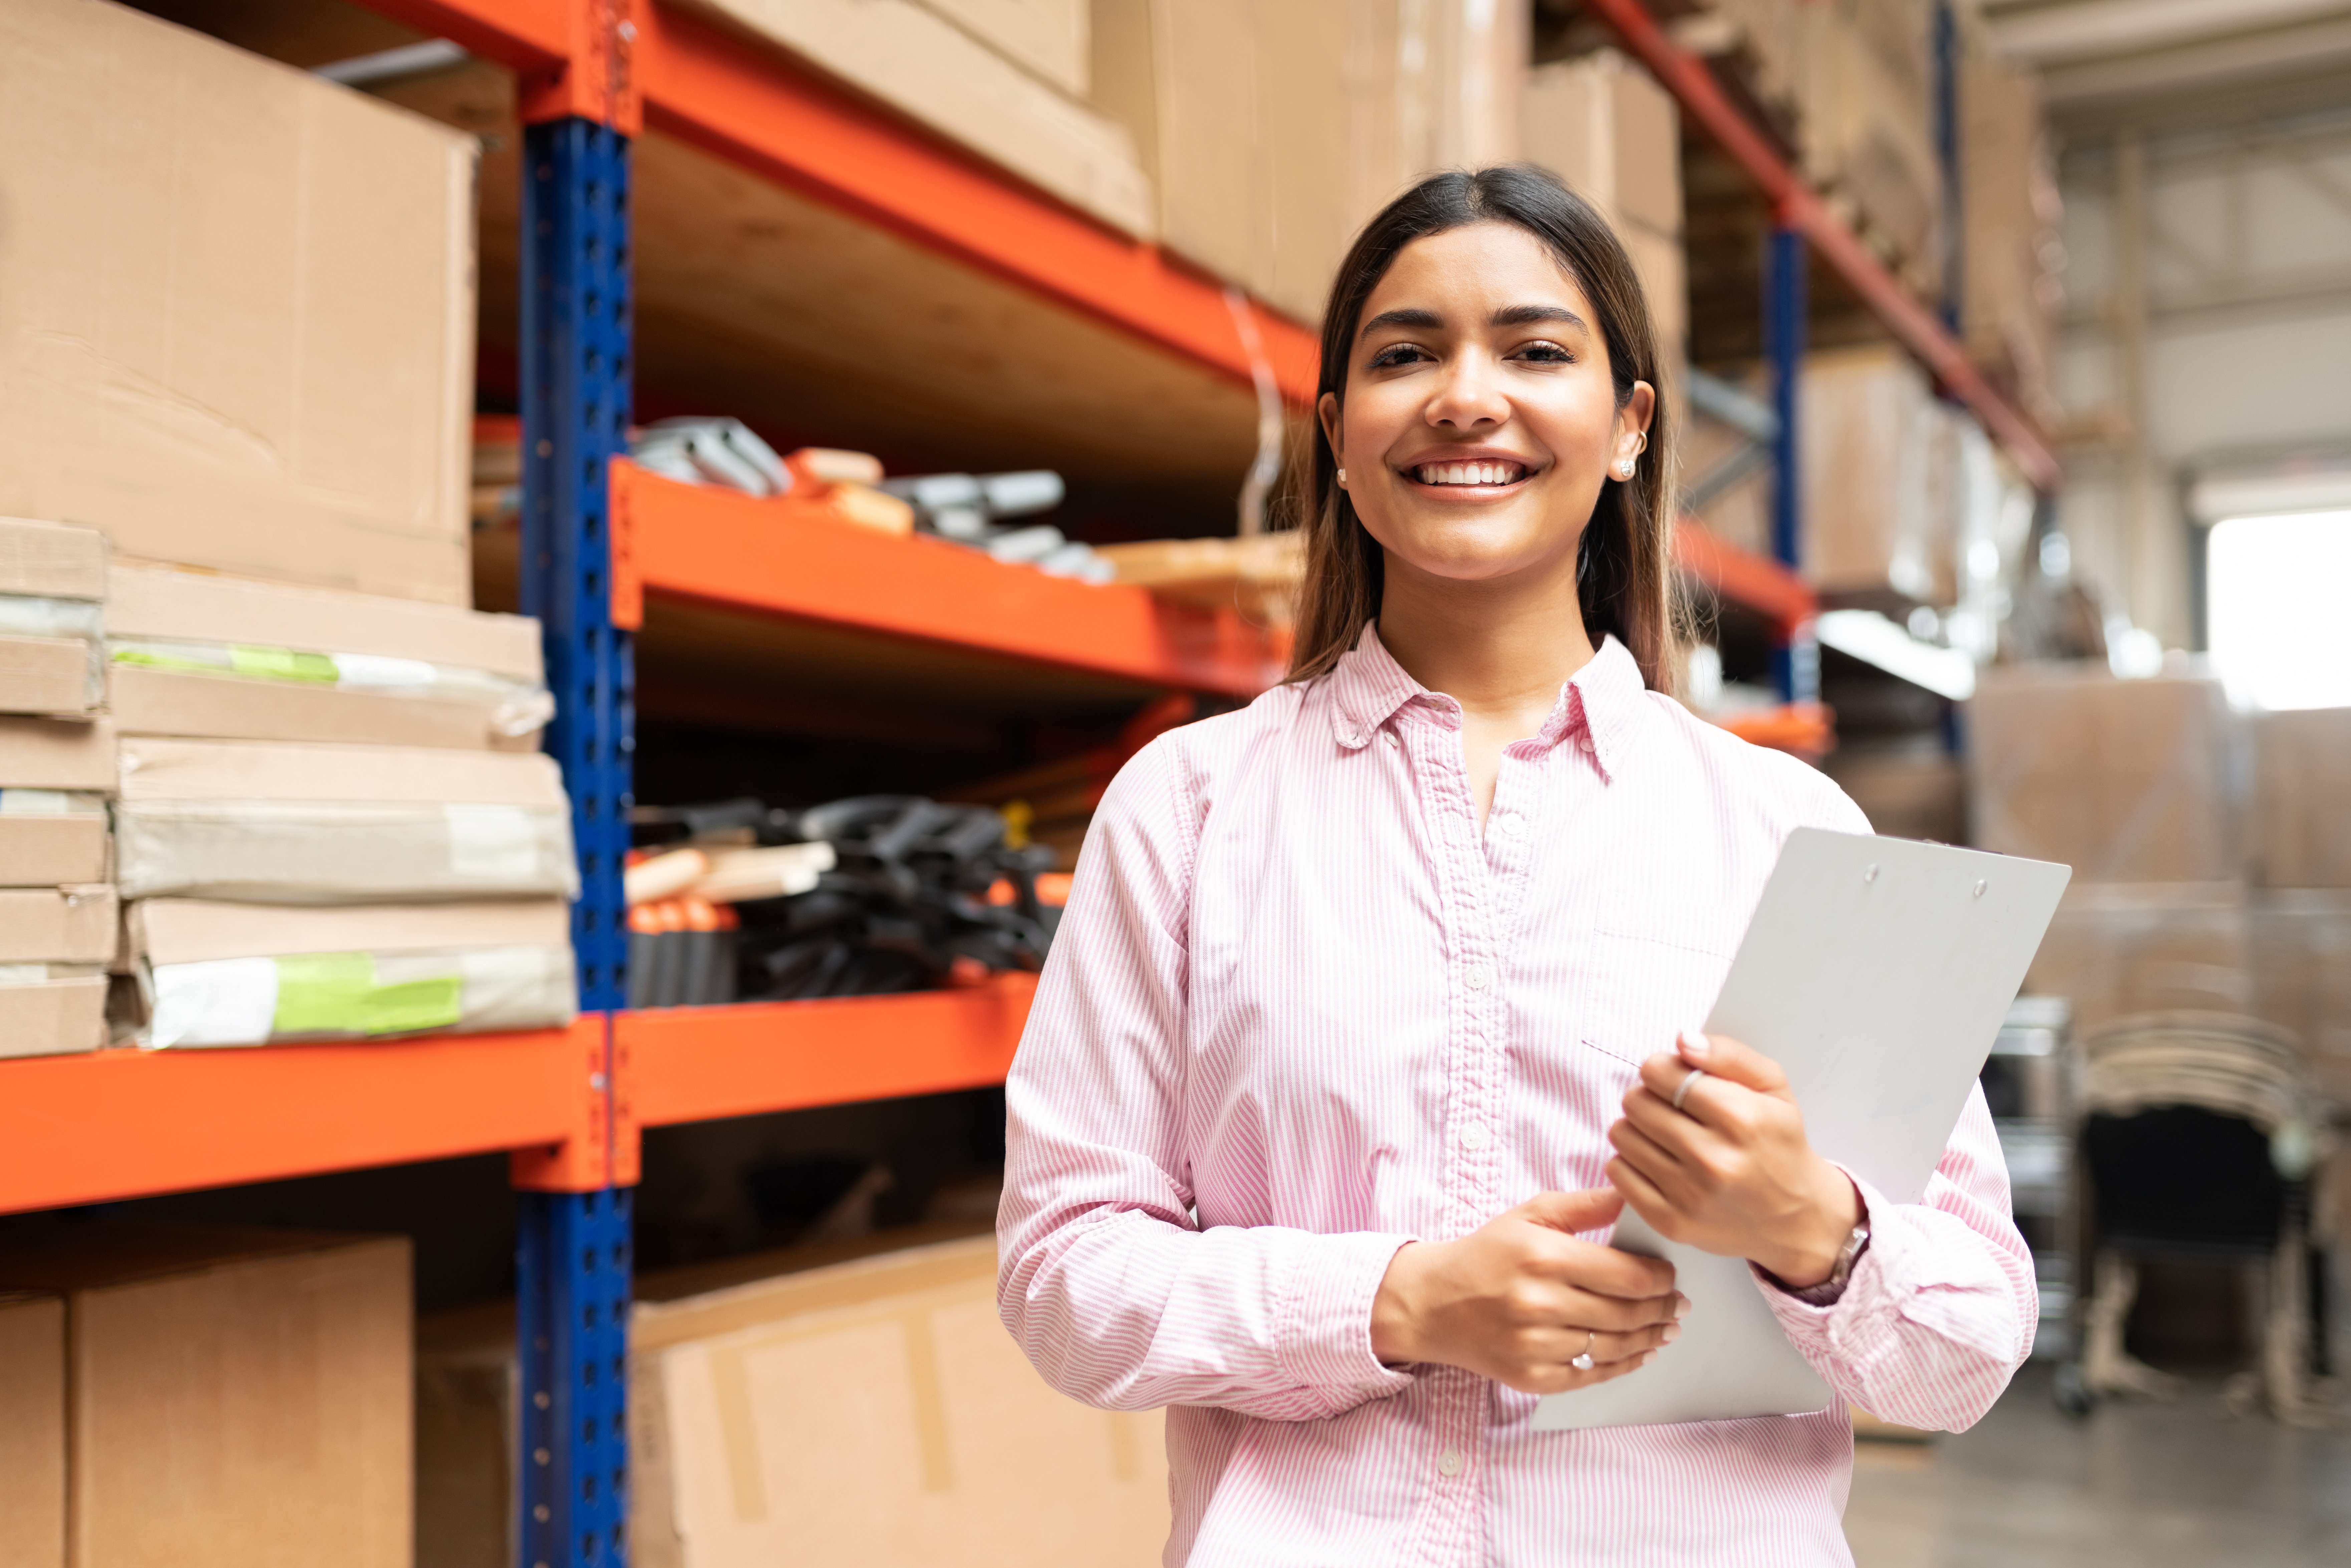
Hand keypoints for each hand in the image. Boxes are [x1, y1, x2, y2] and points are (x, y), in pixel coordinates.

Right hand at [1370, 1188, 1686, 1394]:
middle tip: (1679, 1305)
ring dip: (1650, 1338)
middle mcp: (1540, 1303)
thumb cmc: (1486, 1254)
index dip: (1663, 1279)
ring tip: (1666, 1328)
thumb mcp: (1530, 1215)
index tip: (1672, 1275)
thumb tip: (1634, 1194)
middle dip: (1664, 1309)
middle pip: (1629, 1314)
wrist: (1432, 1303)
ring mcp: (1534, 1345)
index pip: (1629, 1276)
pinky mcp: (1530, 1377)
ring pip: (1616, 1348)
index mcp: (1544, 1257)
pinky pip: (1593, 1376)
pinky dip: (1624, 1366)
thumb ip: (1585, 1205)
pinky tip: (1639, 1353)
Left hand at [1605, 1032, 1863, 1288]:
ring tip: (1666, 1134)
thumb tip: (1682, 1041)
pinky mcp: (1670, 1221)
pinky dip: (1629, 1161)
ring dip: (1636, 1128)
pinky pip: (1617, 1171)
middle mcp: (1713, 1159)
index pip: (1661, 1073)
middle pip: (1636, 1102)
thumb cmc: (1778, 1143)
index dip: (1661, 1069)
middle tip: (1671, 1108)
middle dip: (1648, 1097)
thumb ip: (1729, 1054)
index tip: (1673, 1079)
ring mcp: (1690, 1195)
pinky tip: (1658, 1161)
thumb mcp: (1773, 1088)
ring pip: (1622, 1135)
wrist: (1795, 1217)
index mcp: (1740, 1118)